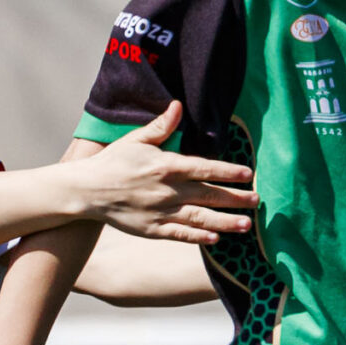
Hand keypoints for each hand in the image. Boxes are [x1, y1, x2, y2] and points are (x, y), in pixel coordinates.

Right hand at [75, 104, 255, 244]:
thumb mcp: (136, 139)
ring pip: (200, 218)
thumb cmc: (113, 162)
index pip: (205, 168)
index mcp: (167, 166)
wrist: (87, 191)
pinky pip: (181, 234)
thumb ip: (161, 126)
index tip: (248, 174)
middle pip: (209, 195)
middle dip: (236, 198)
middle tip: (257, 201)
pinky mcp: (152, 230)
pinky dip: (199, 237)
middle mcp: (168, 190)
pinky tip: (217, 238)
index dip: (229, 171)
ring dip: (226, 222)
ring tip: (247, 225)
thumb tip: (177, 106)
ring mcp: (161, 212)